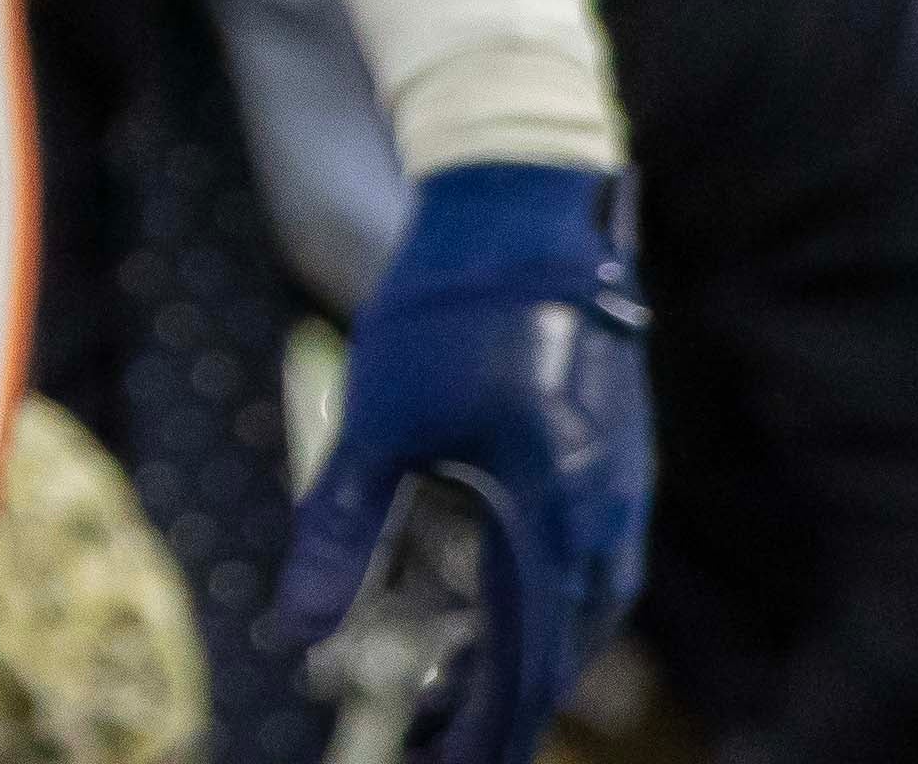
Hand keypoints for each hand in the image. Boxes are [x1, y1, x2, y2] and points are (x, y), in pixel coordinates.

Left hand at [282, 164, 657, 763]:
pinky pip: (592, 561)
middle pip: (560, 650)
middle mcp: (604, 516)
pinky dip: (547, 599)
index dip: (487, 730)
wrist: (525, 207)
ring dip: (524, 654)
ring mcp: (622, 489)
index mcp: (551, 516)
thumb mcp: (377, 422)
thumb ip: (341, 534)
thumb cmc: (444, 306)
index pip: (527, 667)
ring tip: (460, 690)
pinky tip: (507, 601)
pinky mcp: (618, 460)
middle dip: (501, 705)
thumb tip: (294, 637)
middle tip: (437, 742)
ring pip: (581, 609)